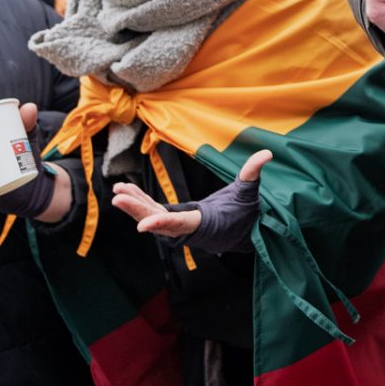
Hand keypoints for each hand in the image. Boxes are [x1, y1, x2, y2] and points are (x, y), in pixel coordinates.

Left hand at [111, 149, 272, 242]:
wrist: (242, 231)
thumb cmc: (246, 214)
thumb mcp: (249, 194)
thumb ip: (253, 173)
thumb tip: (267, 153)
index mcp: (204, 224)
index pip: (180, 224)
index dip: (162, 223)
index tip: (142, 226)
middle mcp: (187, 228)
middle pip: (157, 221)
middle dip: (137, 210)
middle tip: (117, 198)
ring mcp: (178, 225)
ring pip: (151, 216)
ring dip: (134, 204)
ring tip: (117, 191)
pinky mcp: (174, 219)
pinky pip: (153, 210)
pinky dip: (139, 200)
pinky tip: (125, 189)